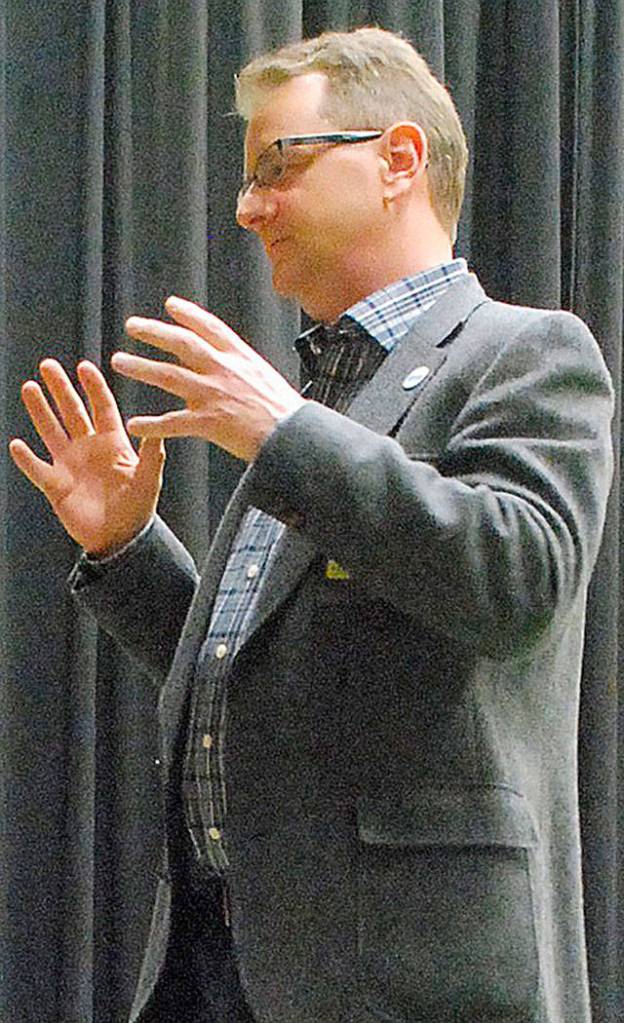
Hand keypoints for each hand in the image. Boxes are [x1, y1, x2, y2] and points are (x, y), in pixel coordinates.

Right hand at [9, 359, 164, 555]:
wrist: (121, 539)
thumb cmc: (138, 509)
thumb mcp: (149, 478)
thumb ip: (152, 454)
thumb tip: (157, 429)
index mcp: (113, 443)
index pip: (102, 408)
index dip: (93, 387)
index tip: (84, 366)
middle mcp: (89, 449)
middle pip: (72, 412)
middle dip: (60, 389)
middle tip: (48, 366)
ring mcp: (70, 465)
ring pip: (51, 431)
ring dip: (40, 410)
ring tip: (29, 388)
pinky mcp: (56, 486)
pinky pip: (38, 468)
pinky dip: (26, 458)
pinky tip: (16, 444)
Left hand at [111, 296, 305, 461]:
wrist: (295, 437)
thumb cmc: (286, 413)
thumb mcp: (267, 378)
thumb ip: (244, 370)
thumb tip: (232, 365)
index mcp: (241, 358)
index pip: (210, 327)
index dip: (188, 314)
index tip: (170, 305)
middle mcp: (224, 370)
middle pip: (182, 344)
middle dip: (154, 332)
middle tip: (132, 326)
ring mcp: (214, 395)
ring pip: (169, 376)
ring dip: (141, 367)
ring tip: (119, 361)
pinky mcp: (209, 422)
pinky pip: (173, 422)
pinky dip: (152, 425)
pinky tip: (134, 425)